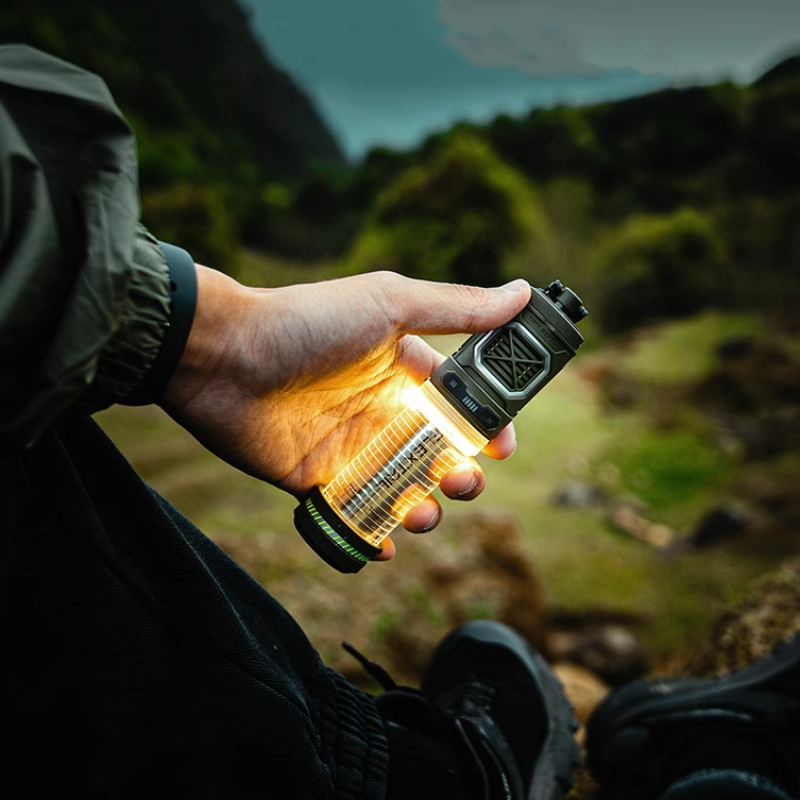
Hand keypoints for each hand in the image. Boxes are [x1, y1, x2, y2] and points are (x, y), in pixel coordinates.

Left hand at [161, 266, 530, 559]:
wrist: (222, 358)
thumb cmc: (308, 322)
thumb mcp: (389, 304)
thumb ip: (456, 309)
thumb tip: (522, 295)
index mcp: (403, 369)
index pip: (460, 402)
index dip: (487, 426)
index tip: (504, 445)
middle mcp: (382, 409)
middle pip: (438, 453)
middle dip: (462, 474)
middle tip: (465, 482)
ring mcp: (351, 446)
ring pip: (405, 489)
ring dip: (424, 509)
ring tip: (424, 511)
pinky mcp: (317, 479)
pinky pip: (355, 514)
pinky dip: (373, 535)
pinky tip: (384, 542)